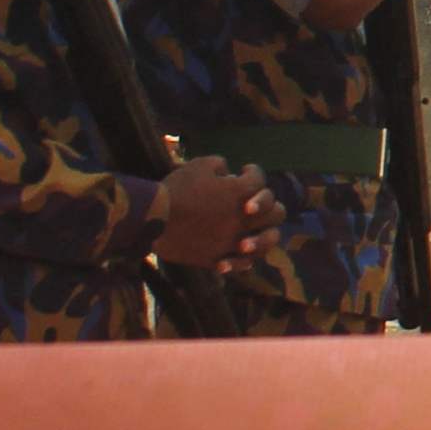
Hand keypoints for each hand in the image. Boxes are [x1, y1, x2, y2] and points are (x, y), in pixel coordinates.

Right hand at [152, 157, 284, 264]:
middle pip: (277, 212)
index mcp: (241, 192)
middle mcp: (244, 218)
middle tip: (253, 205)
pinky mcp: (219, 258)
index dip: (252, 172)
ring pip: (268, 242)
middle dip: (268, 205)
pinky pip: (242, 264)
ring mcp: (233, 240)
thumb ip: (221, 166)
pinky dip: (244, 260)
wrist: (153, 219)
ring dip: (265, 236)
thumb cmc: (177, 189)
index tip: (243, 171)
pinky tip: (239, 252)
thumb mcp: (200, 166)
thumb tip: (230, 173)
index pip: (259, 179)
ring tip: (254, 233)